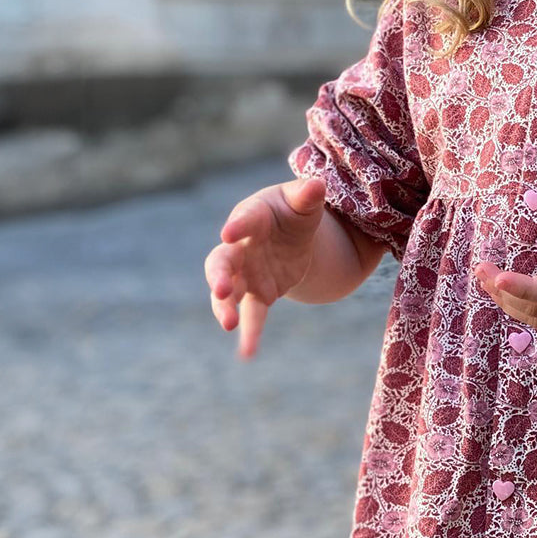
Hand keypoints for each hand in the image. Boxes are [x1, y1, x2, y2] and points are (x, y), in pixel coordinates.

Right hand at [205, 176, 325, 358]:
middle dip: (219, 275)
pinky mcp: (258, 294)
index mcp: (253, 217)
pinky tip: (248, 353)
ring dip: (224, 306)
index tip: (229, 234)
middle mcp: (241, 247)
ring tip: (227, 323)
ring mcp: (246, 273)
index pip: (243, 220)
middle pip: (222, 261)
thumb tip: (317, 184)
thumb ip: (308, 195)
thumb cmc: (293, 212)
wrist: (290, 235)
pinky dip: (250, 334)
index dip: (237, 226)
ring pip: (228, 291)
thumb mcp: (304, 202)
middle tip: (220, 289)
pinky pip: (252, 315)